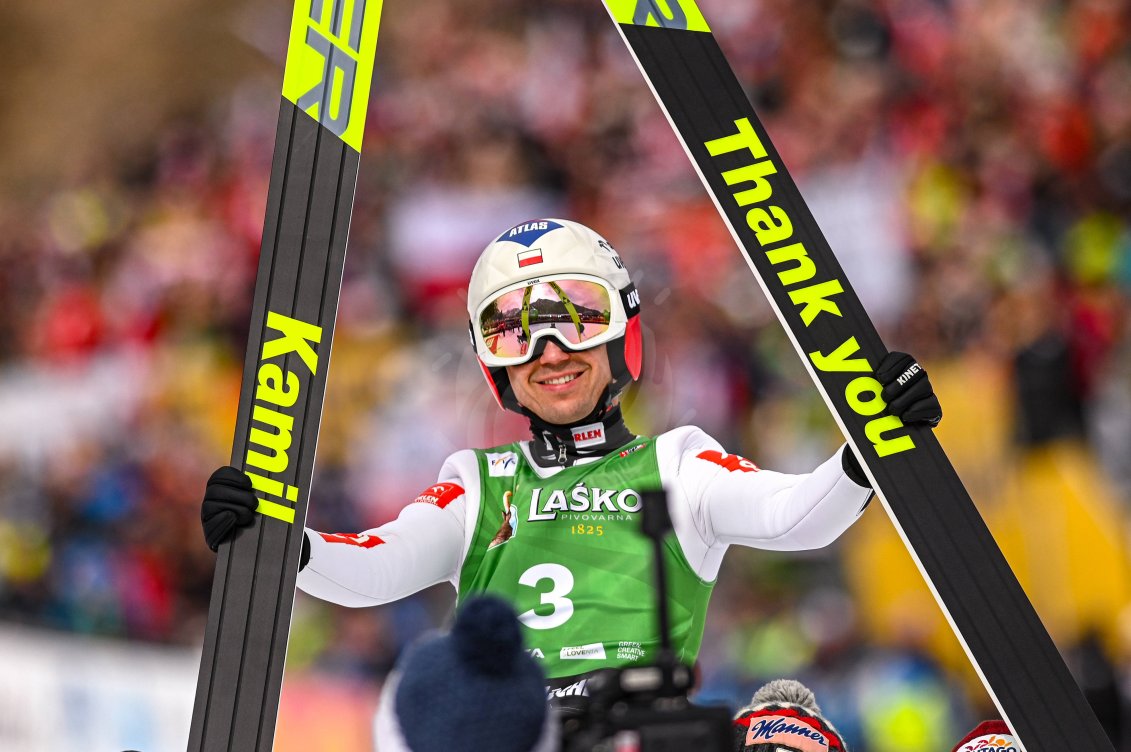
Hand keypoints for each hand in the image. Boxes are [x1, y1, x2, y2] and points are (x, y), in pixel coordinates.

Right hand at [201, 466, 256, 550]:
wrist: (247, 548)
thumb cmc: (254, 520)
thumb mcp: (255, 502)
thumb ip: (256, 489)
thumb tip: (262, 474)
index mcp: (219, 489)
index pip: (220, 475)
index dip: (234, 477)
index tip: (249, 484)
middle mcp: (209, 502)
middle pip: (216, 490)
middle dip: (238, 496)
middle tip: (255, 504)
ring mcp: (207, 518)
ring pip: (212, 506)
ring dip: (235, 509)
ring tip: (249, 515)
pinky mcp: (209, 535)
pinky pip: (211, 524)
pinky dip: (223, 521)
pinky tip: (233, 518)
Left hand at [841, 351, 941, 487]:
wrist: (889, 435)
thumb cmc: (871, 410)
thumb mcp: (863, 397)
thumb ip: (858, 385)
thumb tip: (835, 375)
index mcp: (901, 369)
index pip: (902, 358)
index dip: (892, 365)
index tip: (878, 377)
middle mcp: (917, 378)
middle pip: (915, 371)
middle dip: (898, 383)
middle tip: (883, 396)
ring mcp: (927, 393)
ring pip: (923, 387)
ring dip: (905, 399)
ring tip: (891, 410)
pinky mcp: (933, 410)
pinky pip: (931, 405)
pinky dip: (917, 411)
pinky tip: (905, 417)